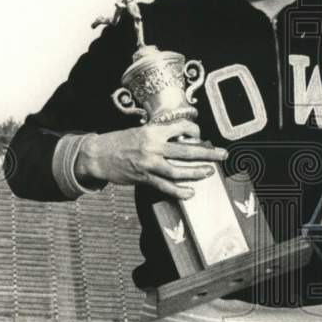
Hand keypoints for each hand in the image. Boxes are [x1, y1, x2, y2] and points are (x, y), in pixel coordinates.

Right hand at [75, 120, 226, 199]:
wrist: (98, 154)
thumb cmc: (119, 141)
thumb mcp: (140, 130)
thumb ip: (159, 134)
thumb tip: (179, 139)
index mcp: (153, 131)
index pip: (182, 128)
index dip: (195, 132)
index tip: (200, 136)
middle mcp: (154, 146)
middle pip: (187, 151)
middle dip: (208, 153)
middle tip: (223, 154)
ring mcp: (149, 164)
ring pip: (179, 171)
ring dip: (197, 172)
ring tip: (209, 172)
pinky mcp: (144, 178)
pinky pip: (166, 187)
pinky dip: (180, 191)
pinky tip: (190, 193)